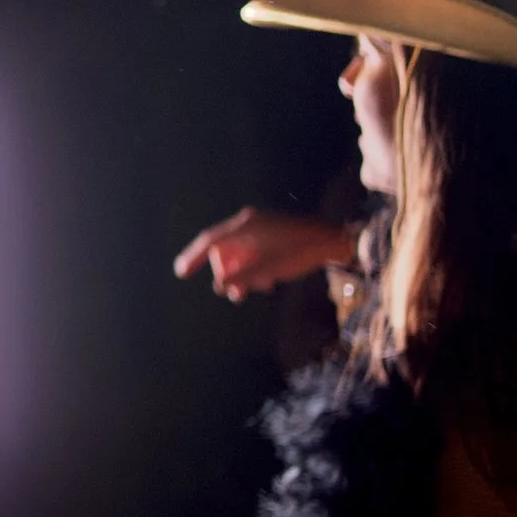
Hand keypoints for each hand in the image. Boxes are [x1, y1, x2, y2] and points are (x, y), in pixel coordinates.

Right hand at [173, 208, 356, 301]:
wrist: (335, 241)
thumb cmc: (301, 253)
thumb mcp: (269, 269)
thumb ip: (242, 277)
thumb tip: (218, 286)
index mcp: (245, 226)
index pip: (210, 241)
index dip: (193, 257)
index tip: (181, 272)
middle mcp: (249, 223)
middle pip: (224, 250)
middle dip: (228, 273)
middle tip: (236, 294)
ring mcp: (260, 227)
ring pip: (239, 253)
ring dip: (242, 273)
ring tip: (253, 291)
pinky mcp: (271, 233)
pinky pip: (251, 251)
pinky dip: (253, 267)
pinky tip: (267, 282)